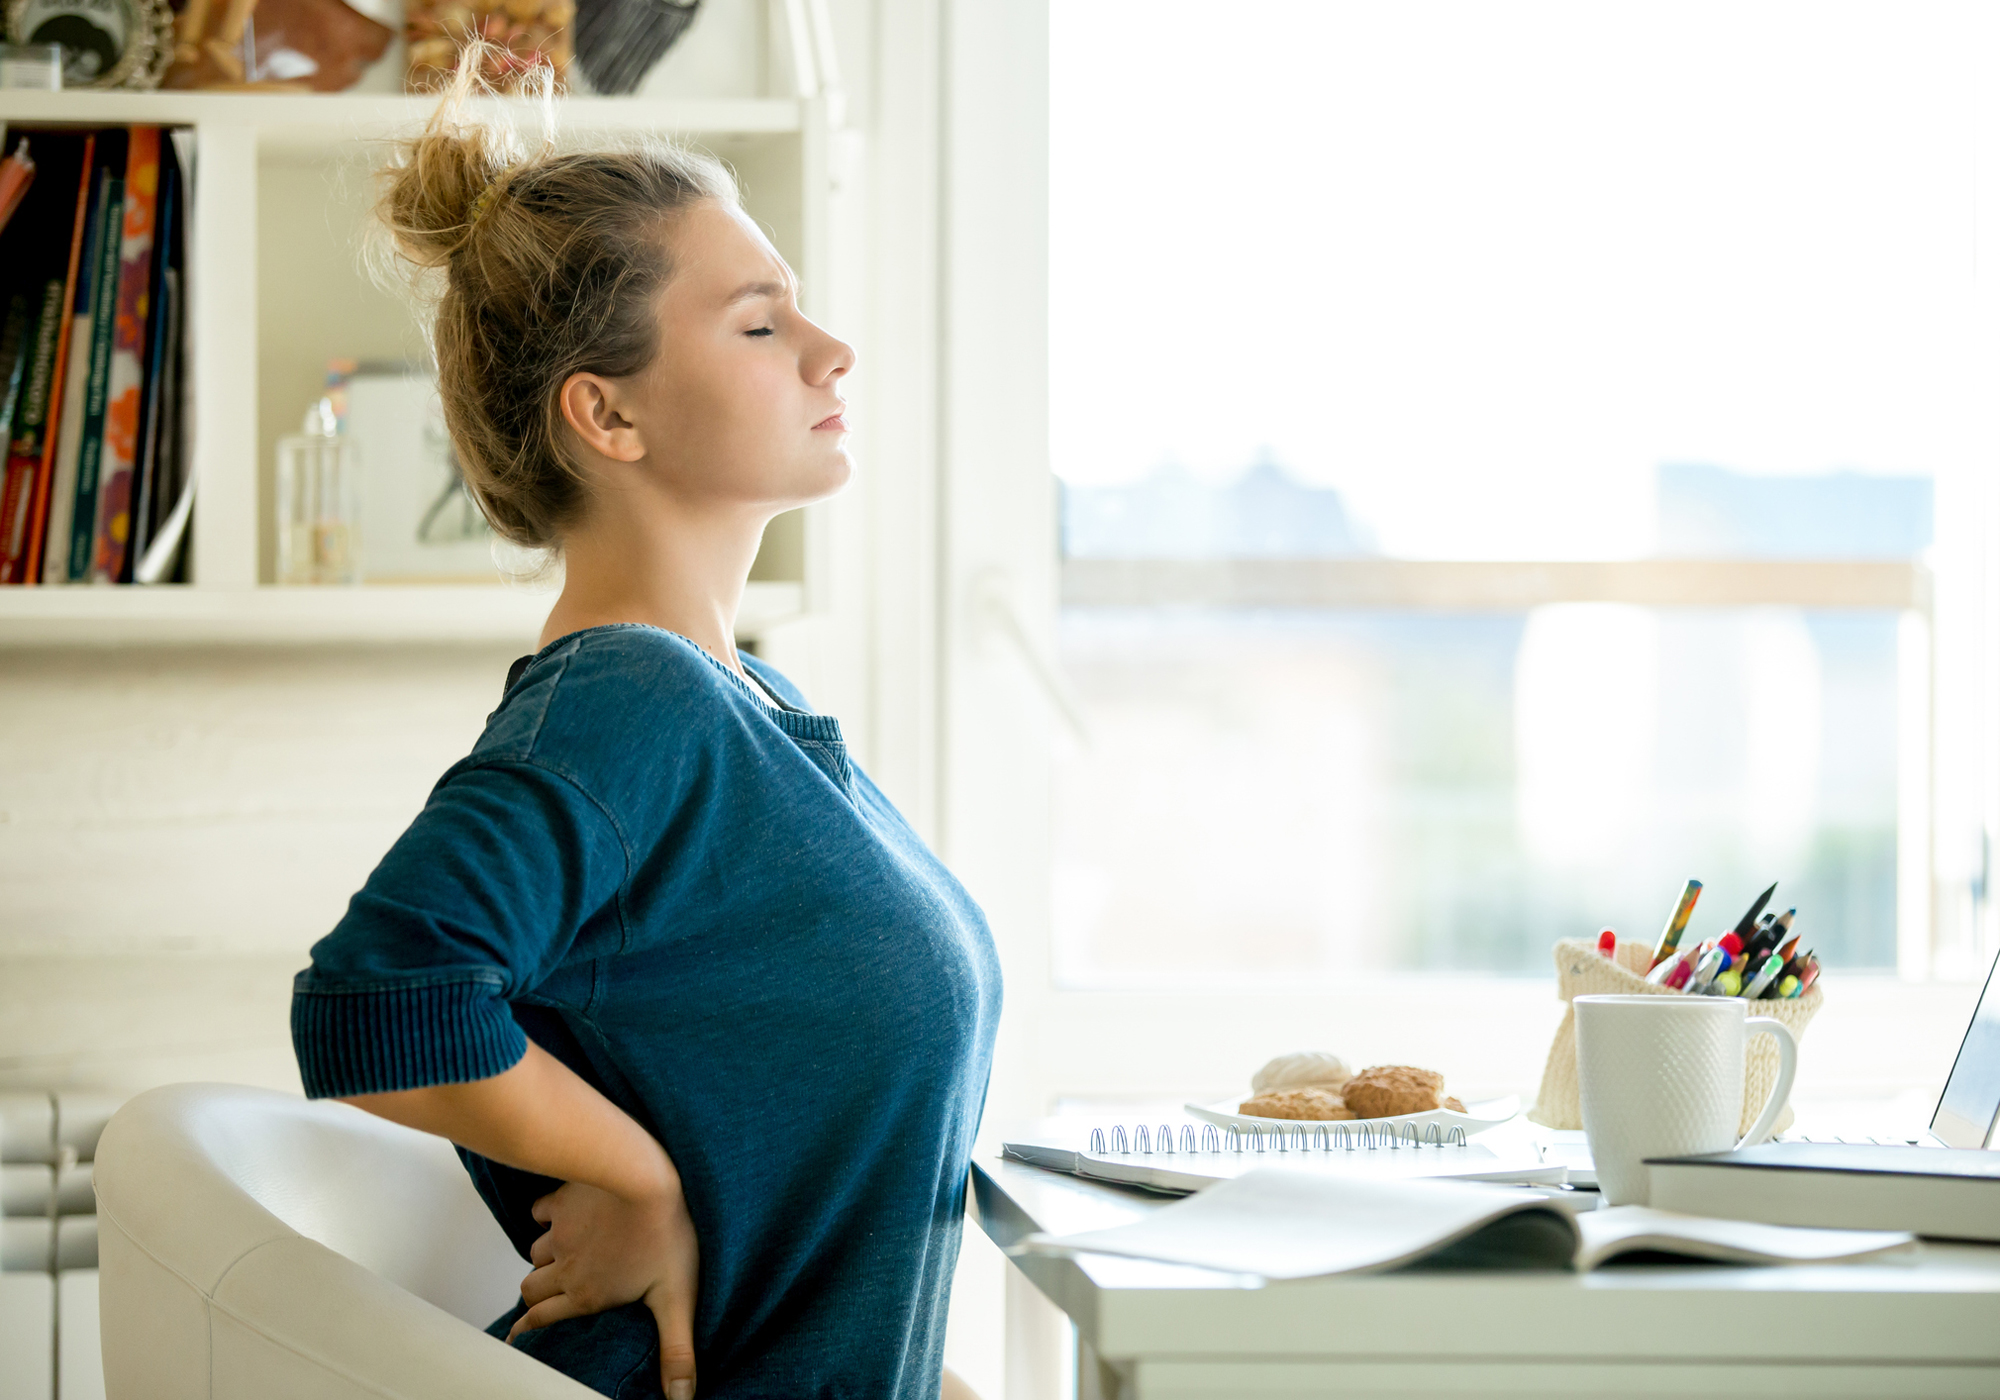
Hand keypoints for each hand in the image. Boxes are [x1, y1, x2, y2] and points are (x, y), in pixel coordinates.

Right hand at [508, 1166, 700, 1399]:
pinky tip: (561, 1215)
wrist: (645, 1177)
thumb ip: (676, 1349)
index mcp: (586, 1295)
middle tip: (546, 1296)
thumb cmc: (666, 1234)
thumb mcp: (677, 1299)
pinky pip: (540, 1212)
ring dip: (544, 1257)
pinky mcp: (562, 1200)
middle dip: (535, 1296)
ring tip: (561, 1257)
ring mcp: (560, 1232)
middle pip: (530, 1289)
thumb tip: (681, 1398)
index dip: (528, 1331)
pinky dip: (546, 1216)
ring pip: (535, 1252)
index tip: (516, 1338)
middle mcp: (565, 1267)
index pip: (543, 1320)